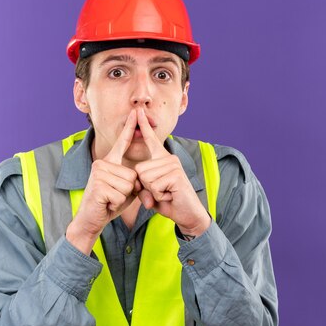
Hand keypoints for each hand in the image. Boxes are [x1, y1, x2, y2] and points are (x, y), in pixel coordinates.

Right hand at [66, 110, 140, 253]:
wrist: (91, 219)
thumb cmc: (109, 203)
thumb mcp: (126, 189)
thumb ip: (134, 179)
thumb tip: (139, 175)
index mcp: (109, 162)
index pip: (121, 143)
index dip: (129, 128)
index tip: (135, 113)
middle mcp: (102, 163)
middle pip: (133, 175)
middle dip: (129, 190)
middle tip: (115, 196)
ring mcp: (98, 173)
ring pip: (128, 185)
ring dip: (123, 197)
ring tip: (110, 199)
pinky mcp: (98, 186)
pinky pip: (121, 195)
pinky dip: (117, 203)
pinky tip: (107, 203)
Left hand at [134, 108, 210, 236]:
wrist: (188, 214)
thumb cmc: (169, 202)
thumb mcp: (150, 194)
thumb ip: (142, 188)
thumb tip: (139, 188)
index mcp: (162, 160)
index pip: (151, 141)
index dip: (143, 126)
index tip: (138, 111)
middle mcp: (169, 158)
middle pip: (140, 170)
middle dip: (145, 187)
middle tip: (161, 192)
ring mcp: (173, 165)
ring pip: (146, 179)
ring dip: (153, 192)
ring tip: (167, 193)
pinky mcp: (176, 174)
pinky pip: (154, 186)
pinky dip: (159, 196)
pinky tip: (170, 195)